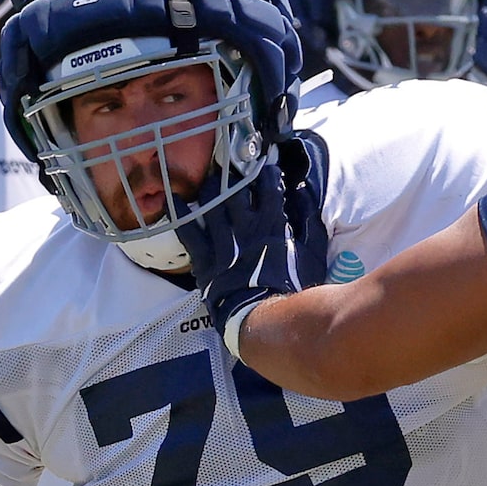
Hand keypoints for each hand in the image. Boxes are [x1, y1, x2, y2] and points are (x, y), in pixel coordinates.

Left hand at [174, 138, 324, 351]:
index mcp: (271, 223)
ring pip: (210, 203)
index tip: (264, 167)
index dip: (265, 172)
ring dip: (210, 188)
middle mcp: (244, 226)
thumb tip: (303, 189)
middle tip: (231, 168)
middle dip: (233, 174)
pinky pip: (188, 231)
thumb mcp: (312, 252)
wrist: (265, 318)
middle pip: (234, 188)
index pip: (267, 185)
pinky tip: (174, 199)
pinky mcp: (205, 259)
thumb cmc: (292, 287)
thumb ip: (309, 218)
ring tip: (210, 182)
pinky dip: (179, 214)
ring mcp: (222, 242)